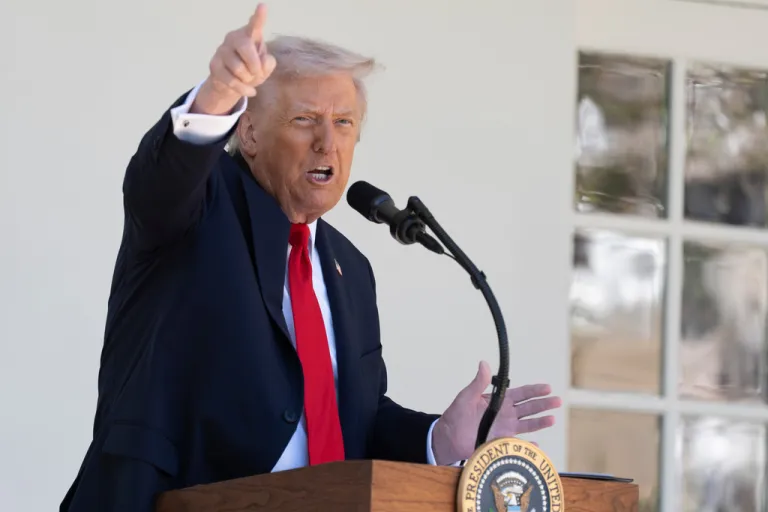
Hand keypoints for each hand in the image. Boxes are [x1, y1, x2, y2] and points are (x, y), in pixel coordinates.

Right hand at [191, 3, 277, 115]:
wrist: (234, 84)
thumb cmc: (252, 69)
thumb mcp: (265, 68)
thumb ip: (268, 63)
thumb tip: (262, 62)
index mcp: (249, 35)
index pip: (254, 25)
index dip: (259, 17)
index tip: (263, 6)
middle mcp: (233, 38)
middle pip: (246, 47)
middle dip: (255, 65)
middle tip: (257, 73)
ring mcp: (222, 50)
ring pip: (239, 68)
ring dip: (248, 79)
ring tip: (248, 79)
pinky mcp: (214, 65)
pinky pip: (232, 81)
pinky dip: (244, 89)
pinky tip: (250, 91)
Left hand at [431, 361, 561, 464]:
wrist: (448, 436)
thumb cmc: (456, 414)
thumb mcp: (467, 396)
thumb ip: (478, 382)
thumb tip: (484, 363)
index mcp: (499, 400)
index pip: (521, 393)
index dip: (534, 390)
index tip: (547, 387)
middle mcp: (505, 414)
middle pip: (529, 408)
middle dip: (543, 404)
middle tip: (557, 401)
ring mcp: (504, 429)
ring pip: (527, 424)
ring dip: (539, 422)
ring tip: (552, 418)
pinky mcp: (501, 442)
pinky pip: (517, 444)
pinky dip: (527, 445)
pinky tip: (537, 445)